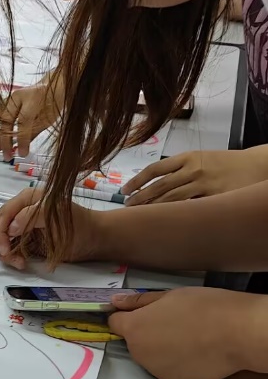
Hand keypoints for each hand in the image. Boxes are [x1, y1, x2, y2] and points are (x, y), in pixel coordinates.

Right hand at [0, 78, 60, 157]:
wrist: (51, 86)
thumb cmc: (52, 103)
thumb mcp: (48, 120)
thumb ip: (33, 133)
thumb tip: (21, 150)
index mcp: (32, 98)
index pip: (23, 122)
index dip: (21, 140)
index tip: (22, 154)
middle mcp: (16, 96)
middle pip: (4, 121)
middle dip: (4, 141)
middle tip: (7, 155)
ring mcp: (7, 98)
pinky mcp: (1, 102)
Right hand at [0, 187, 103, 268]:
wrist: (94, 239)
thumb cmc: (79, 224)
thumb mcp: (56, 215)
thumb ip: (31, 216)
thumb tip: (10, 228)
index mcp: (26, 199)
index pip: (2, 215)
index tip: (5, 250)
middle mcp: (21, 210)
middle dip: (0, 244)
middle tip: (11, 258)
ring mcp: (22, 226)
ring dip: (4, 253)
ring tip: (19, 262)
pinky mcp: (25, 240)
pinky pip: (9, 248)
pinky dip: (11, 257)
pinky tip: (22, 262)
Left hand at [108, 288, 257, 378]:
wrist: (238, 333)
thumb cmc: (206, 307)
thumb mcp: (171, 295)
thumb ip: (139, 301)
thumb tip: (116, 301)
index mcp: (134, 328)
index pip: (115, 323)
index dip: (127, 317)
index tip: (141, 315)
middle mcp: (138, 353)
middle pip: (135, 342)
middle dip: (148, 334)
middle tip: (176, 324)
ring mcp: (155, 371)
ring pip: (152, 358)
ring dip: (163, 351)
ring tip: (190, 340)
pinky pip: (170, 372)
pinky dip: (179, 365)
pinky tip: (197, 355)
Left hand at [121, 148, 267, 205]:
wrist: (257, 165)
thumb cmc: (226, 164)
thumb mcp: (201, 158)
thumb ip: (179, 169)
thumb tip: (152, 184)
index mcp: (188, 157)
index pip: (155, 169)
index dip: (137, 181)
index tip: (124, 191)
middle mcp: (194, 169)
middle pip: (159, 187)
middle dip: (139, 199)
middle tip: (126, 209)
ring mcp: (205, 185)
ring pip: (172, 200)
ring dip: (152, 209)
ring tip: (138, 217)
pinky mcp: (215, 198)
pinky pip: (190, 209)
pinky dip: (174, 215)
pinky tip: (163, 221)